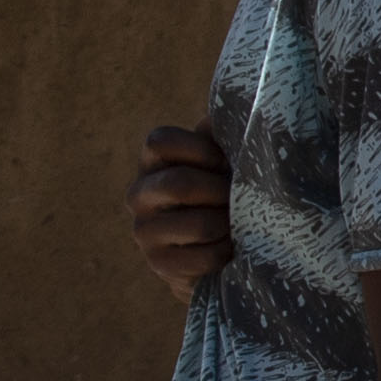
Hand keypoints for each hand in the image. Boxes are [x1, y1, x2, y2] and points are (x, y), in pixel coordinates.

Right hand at [129, 123, 234, 299]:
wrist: (222, 249)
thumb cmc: (227, 191)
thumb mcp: (224, 159)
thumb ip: (221, 136)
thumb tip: (227, 115)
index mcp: (154, 162)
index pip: (161, 141)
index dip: (201, 150)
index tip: (226, 162)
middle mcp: (139, 194)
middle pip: (178, 184)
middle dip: (221, 191)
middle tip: (240, 198)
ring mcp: (144, 231)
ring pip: (198, 224)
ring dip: (229, 225)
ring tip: (239, 224)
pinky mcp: (160, 264)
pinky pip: (203, 258)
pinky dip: (226, 252)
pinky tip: (231, 249)